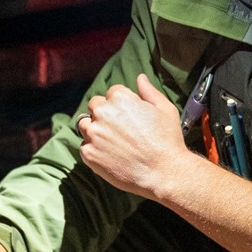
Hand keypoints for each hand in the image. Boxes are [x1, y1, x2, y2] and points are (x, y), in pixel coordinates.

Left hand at [76, 73, 188, 198]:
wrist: (163, 173)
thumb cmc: (167, 140)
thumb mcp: (165, 109)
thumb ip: (149, 91)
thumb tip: (140, 78)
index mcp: (120, 98)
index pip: (112, 93)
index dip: (121, 104)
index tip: (129, 117)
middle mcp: (103, 112)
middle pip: (95, 106)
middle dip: (104, 114)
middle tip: (120, 131)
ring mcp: (94, 134)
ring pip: (85, 125)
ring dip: (94, 130)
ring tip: (112, 143)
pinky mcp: (89, 153)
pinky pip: (84, 146)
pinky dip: (93, 150)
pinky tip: (110, 156)